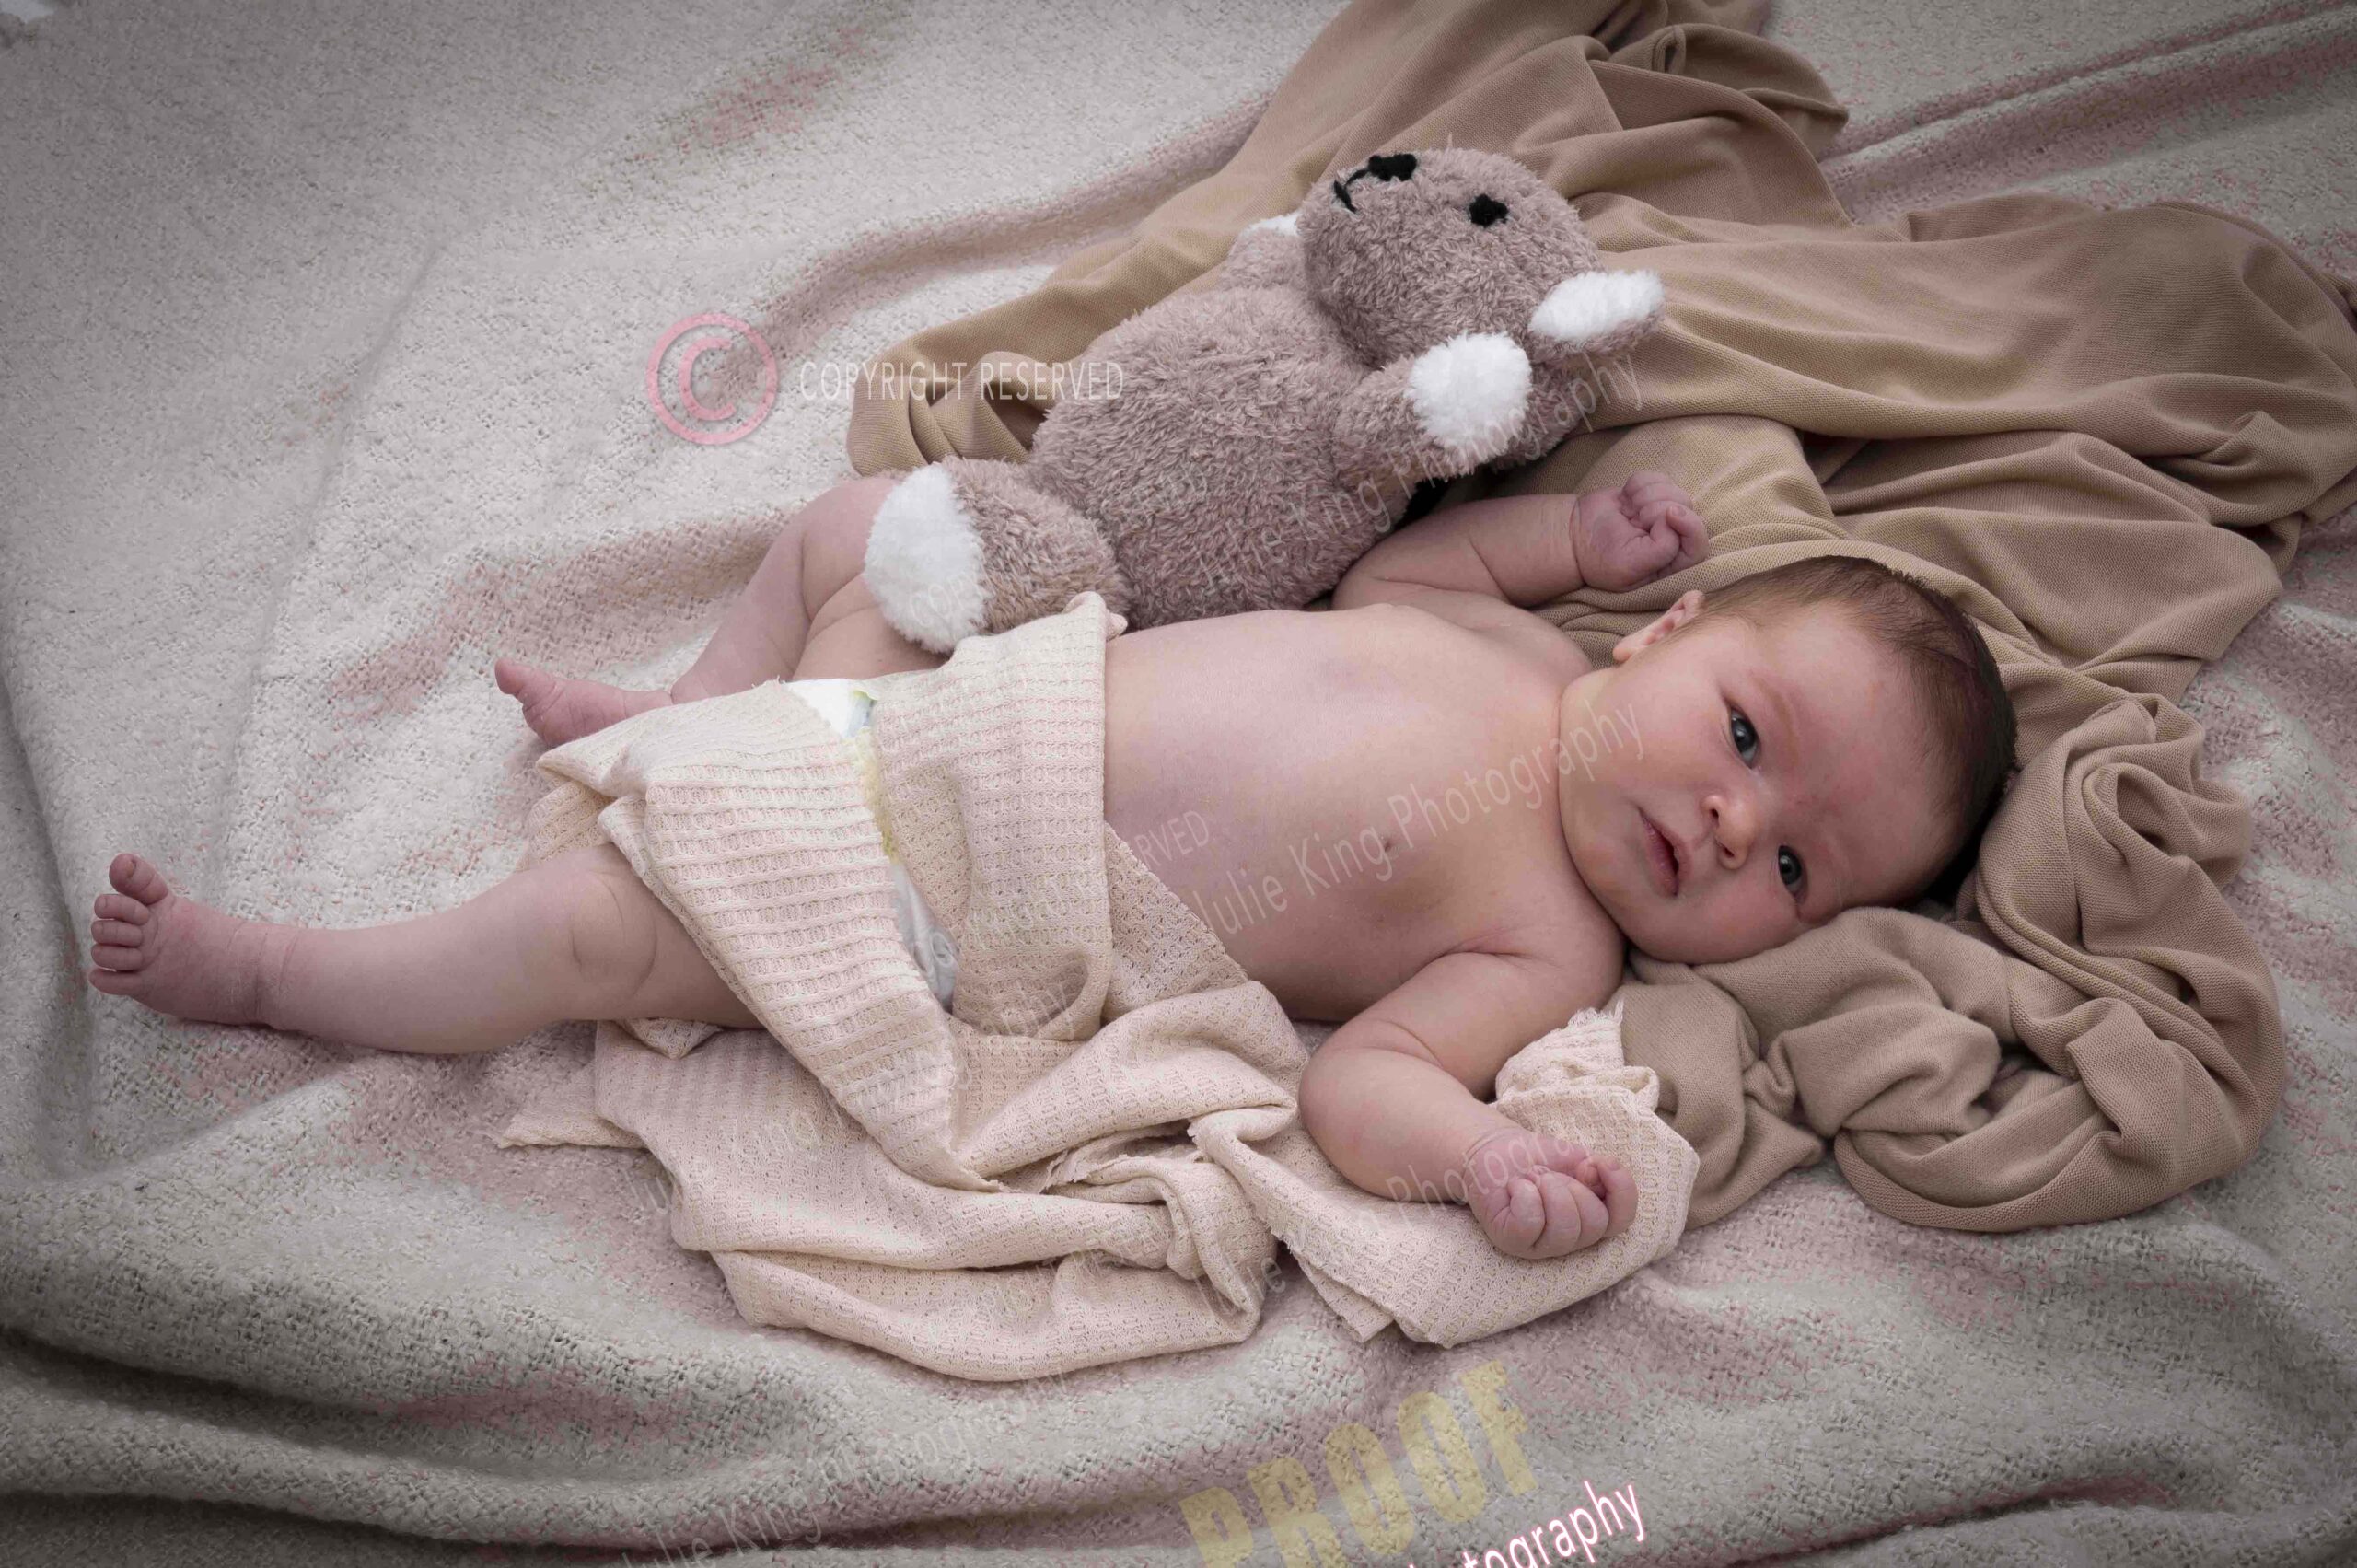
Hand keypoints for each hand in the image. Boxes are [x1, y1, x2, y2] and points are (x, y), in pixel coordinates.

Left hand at [1462, 1127, 1637, 1260]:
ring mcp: (1541, 1246)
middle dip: (1572, 1186)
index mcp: (1592, 1219)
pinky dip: (1524, 1194)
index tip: (1596, 1162)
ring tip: (1532, 1179)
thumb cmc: (1537, 1158)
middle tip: (1548, 1174)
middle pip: (1595, 1223)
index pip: (1623, 1220)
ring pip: (1565, 1227)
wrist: (1496, 1149)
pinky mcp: (1512, 1241)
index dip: (1620, 1189)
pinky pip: (1530, 1223)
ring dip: (1549, 1189)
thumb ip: (1598, 1170)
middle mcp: (1571, 1239)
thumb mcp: (1577, 1158)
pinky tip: (1515, 1187)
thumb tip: (1598, 1173)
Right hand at [1572, 471, 1707, 591]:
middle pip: (1688, 511)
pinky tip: (1626, 498)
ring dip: (1648, 494)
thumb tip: (1675, 517)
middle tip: (1634, 519)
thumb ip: (1663, 550)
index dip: (1691, 525)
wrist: (1574, 536)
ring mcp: (1664, 515)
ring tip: (1629, 510)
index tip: (1669, 513)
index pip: (1698, 544)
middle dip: (1659, 507)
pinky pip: (1659, 478)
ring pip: (1675, 491)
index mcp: (1671, 564)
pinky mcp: (1652, 494)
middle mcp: (1672, 539)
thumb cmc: (1600, 559)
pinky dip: (1639, 483)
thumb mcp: (1630, 567)